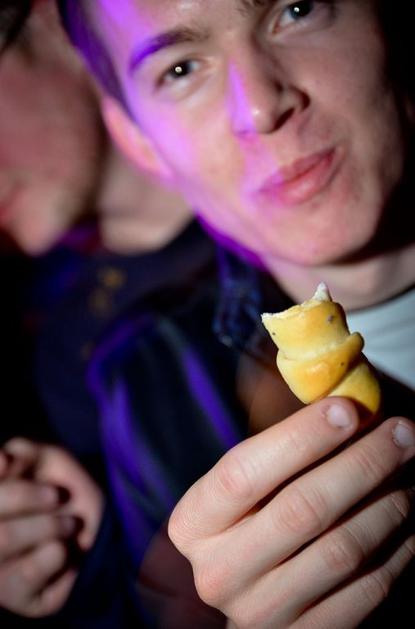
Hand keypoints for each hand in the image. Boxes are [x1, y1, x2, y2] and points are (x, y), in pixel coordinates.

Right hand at [0, 439, 102, 617]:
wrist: (103, 525)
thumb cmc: (65, 488)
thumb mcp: (47, 459)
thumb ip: (21, 452)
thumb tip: (1, 460)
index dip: (13, 489)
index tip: (21, 471)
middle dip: (29, 498)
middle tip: (57, 497)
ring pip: (3, 540)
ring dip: (48, 525)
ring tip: (69, 526)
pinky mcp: (17, 599)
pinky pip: (27, 575)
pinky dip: (55, 555)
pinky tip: (65, 553)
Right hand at [169, 399, 414, 627]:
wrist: (250, 586)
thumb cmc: (253, 513)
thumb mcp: (246, 475)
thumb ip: (273, 433)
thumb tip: (316, 377)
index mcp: (194, 523)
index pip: (243, 472)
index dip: (299, 438)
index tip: (348, 408)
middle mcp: (217, 572)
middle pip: (301, 510)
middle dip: (361, 464)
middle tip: (402, 432)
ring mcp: (259, 614)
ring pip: (341, 551)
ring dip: (388, 503)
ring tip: (409, 469)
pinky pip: (366, 593)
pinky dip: (397, 550)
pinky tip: (409, 519)